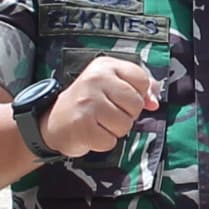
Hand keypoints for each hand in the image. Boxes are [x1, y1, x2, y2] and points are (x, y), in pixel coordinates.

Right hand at [40, 54, 160, 157]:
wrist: (53, 122)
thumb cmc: (88, 104)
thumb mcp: (111, 86)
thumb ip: (138, 89)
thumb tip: (154, 102)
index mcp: (106, 66)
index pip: (142, 79)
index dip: (139, 95)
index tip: (122, 100)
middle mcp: (96, 79)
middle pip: (136, 104)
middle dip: (127, 115)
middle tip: (107, 114)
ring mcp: (88, 101)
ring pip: (125, 125)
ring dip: (115, 131)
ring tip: (98, 124)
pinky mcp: (82, 124)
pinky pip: (110, 140)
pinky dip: (103, 142)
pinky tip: (91, 133)